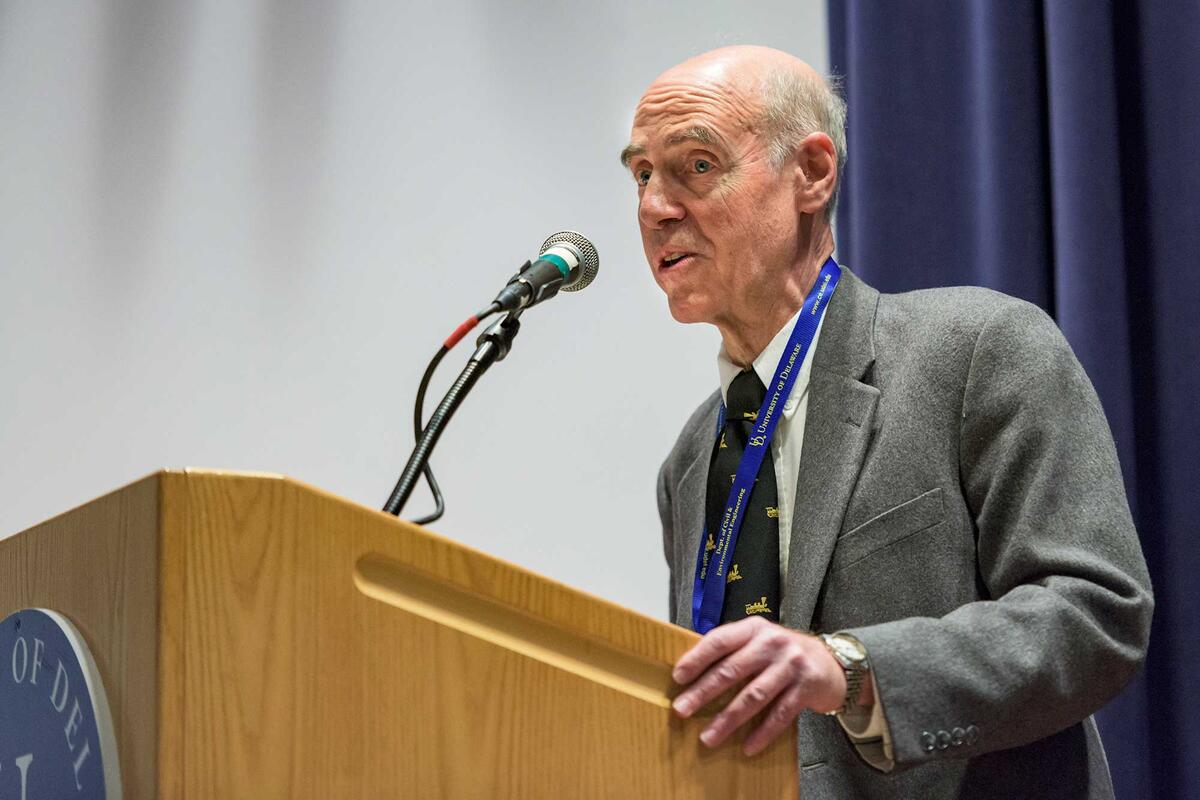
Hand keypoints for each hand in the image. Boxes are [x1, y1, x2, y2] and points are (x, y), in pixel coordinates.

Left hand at [671, 617, 853, 755]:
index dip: (697, 658)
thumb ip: (734, 650)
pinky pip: (780, 715)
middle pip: (732, 670)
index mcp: (754, 628)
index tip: (678, 677)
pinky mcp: (806, 687)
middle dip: (703, 692)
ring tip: (708, 737)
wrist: (833, 662)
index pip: (719, 640)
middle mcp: (772, 643)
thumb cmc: (785, 654)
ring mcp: (791, 665)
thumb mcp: (760, 641)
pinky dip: (762, 733)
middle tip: (682, 709)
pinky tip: (748, 746)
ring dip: (728, 719)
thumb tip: (693, 670)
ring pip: (753, 696)